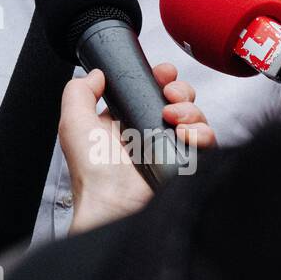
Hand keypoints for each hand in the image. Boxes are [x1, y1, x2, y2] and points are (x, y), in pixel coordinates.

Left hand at [58, 64, 214, 234]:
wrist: (113, 206)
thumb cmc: (93, 172)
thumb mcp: (74, 123)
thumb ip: (79, 92)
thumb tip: (96, 74)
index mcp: (123, 120)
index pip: (149, 90)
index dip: (160, 78)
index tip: (163, 74)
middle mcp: (147, 132)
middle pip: (178, 100)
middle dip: (179, 91)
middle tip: (169, 95)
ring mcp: (168, 148)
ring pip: (195, 118)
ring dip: (190, 110)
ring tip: (174, 118)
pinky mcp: (185, 164)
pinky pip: (206, 142)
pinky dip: (202, 133)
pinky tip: (187, 135)